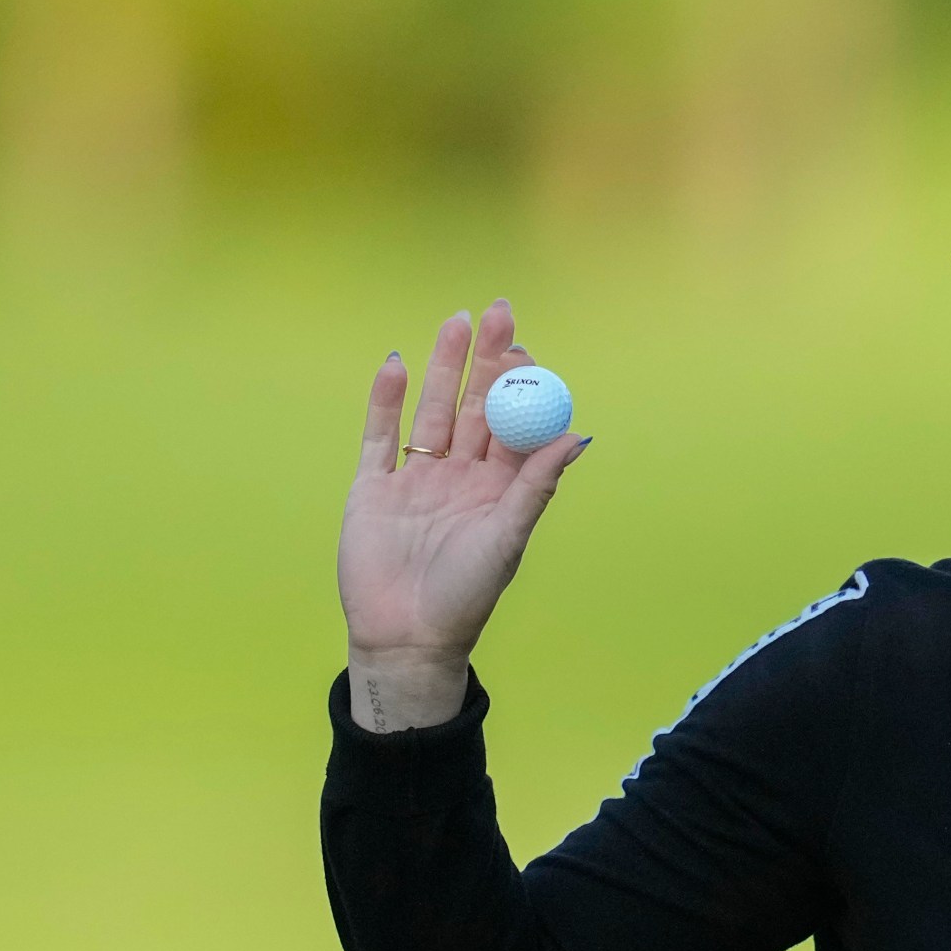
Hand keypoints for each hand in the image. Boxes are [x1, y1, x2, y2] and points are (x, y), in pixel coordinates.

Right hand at [338, 299, 589, 729]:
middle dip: (484, 360)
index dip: (519, 385)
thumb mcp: (509, 537)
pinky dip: (386, 401)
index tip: (527, 349)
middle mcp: (460, 476)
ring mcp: (416, 479)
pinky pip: (381, 436)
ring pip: (431, 411)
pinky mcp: (374, 488)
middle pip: (473, 406)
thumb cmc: (468, 595)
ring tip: (454, 323)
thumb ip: (537, 485)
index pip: (512, 424)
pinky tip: (396, 364)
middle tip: (496, 313)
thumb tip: (576, 436)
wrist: (407, 637)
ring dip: (440, 368)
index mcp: (499, 488)